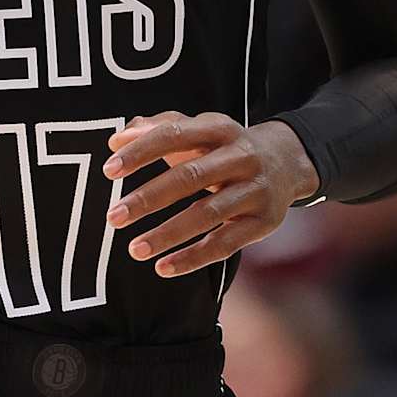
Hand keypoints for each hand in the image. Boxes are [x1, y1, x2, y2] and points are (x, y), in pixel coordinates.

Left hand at [104, 113, 318, 277]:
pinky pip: (224, 244)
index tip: (109, 171)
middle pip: (190, 177)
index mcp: (219, 128)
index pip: (174, 134)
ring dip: (168, 233)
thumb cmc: (224, 148)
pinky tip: (163, 267)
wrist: (288, 162)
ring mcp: (254, 190)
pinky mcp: (263, 222)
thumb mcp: (198, 130)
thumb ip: (157, 129)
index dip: (141, 152)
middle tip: (113, 217)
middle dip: (148, 198)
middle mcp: (240, 156)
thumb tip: (116, 142)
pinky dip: (193, 258)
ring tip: (134, 249)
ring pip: (207, 214)